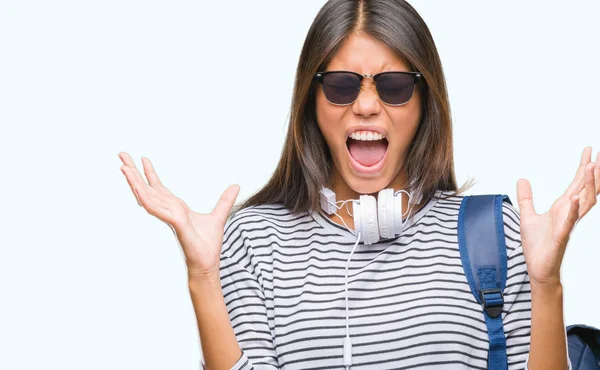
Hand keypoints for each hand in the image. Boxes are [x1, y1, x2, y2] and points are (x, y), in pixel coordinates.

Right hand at [118, 152, 239, 277]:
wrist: (207, 264)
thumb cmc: (207, 245)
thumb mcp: (219, 216)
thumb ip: (225, 201)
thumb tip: (236, 186)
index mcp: (175, 208)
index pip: (159, 187)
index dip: (150, 173)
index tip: (142, 159)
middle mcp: (169, 211)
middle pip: (147, 188)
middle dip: (134, 172)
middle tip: (121, 155)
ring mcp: (169, 217)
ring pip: (147, 196)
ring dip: (135, 182)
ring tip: (123, 168)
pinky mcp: (175, 224)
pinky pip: (157, 209)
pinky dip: (147, 199)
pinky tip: (138, 189)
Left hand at [516, 146, 599, 286]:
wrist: (538, 267)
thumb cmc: (537, 244)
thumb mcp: (527, 215)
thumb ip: (526, 197)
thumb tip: (521, 179)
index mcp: (563, 207)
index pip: (576, 183)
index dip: (583, 167)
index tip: (590, 150)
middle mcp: (569, 213)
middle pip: (586, 189)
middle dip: (594, 172)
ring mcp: (567, 224)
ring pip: (583, 202)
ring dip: (587, 185)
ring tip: (590, 167)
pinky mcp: (560, 236)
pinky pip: (569, 222)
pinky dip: (573, 210)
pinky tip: (575, 198)